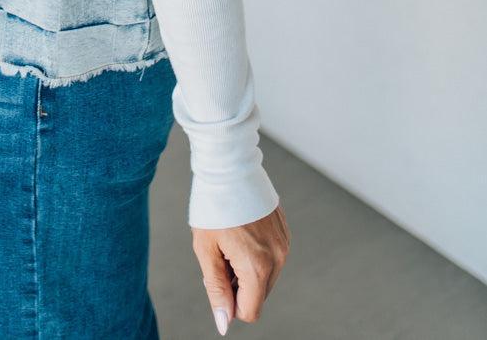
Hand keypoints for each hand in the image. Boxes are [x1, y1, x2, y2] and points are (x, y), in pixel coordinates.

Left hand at [193, 203, 290, 331]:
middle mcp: (278, 258)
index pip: (249, 311)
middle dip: (238, 283)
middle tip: (221, 252)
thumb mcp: (206, 250)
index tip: (217, 275)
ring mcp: (284, 244)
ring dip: (247, 268)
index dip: (229, 302)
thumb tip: (224, 323)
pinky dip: (256, 253)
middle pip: (258, 295)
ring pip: (265, 277)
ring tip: (232, 238)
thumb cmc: (213, 206)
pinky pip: (272, 257)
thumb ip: (217, 290)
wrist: (229, 166)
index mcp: (257, 266)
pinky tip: (242, 230)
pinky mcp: (284, 232)